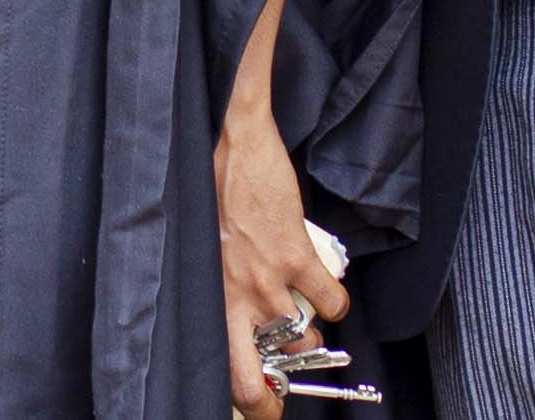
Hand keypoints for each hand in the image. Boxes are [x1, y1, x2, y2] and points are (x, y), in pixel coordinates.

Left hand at [218, 0, 339, 419]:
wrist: (225, 141)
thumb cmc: (203, 192)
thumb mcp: (198, 251)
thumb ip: (211, 287)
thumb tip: (227, 312)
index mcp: (203, 301)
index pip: (225, 376)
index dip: (250, 399)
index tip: (260, 402)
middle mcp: (231, 301)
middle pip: (256, 382)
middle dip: (276, 399)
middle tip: (288, 384)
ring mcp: (265, 281)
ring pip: (306, 340)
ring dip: (313, 335)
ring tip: (309, 318)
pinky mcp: (295, 254)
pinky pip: (333, 301)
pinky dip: (337, 300)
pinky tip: (327, 286)